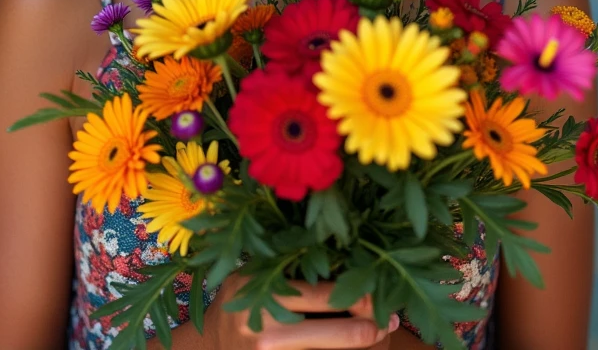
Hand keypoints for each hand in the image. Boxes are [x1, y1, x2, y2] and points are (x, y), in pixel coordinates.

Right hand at [207, 273, 399, 348]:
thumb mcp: (256, 274)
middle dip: (368, 329)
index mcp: (262, 288)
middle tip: (391, 322)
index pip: (323, 295)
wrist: (207, 347)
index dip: (359, 296)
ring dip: (357, 344)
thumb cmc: (239, 300)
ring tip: (378, 336)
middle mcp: (264, 326)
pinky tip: (352, 348)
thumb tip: (347, 257)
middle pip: (334, 333)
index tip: (382, 293)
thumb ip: (289, 267)